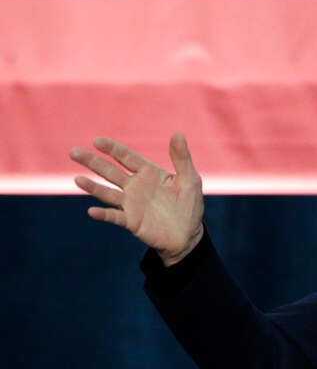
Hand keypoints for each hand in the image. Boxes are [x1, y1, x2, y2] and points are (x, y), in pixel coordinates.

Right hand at [70, 133, 204, 264]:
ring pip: (108, 192)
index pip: (127, 157)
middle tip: (74, 152)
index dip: (113, 149)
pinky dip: (104, 214)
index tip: (98, 141)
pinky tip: (92, 211)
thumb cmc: (189, 205)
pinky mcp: (131, 221)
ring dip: (93, 187)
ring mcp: (131, 204)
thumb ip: (182, 158)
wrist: (188, 235)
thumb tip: (178, 133)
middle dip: (93, 162)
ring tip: (78, 180)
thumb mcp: (190, 179)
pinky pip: (115, 216)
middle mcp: (135, 186)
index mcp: (148, 173)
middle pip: (110, 171)